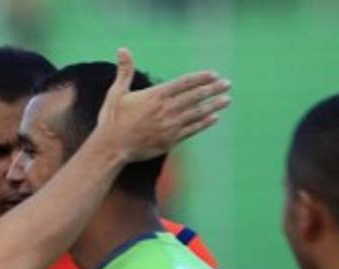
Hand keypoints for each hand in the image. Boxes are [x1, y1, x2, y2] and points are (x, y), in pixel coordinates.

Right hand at [95, 47, 230, 162]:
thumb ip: (125, 71)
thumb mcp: (116, 93)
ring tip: (227, 99)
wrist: (111, 148)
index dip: (200, 78)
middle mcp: (165, 110)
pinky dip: (204, 123)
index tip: (214, 75)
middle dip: (213, 89)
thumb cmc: (112, 120)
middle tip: (227, 84)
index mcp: (155, 96)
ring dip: (214, 105)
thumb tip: (122, 49)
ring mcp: (169, 126)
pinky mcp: (170, 141)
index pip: (184, 83)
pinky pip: (192, 130)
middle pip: (195, 96)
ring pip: (197, 113)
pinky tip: (214, 118)